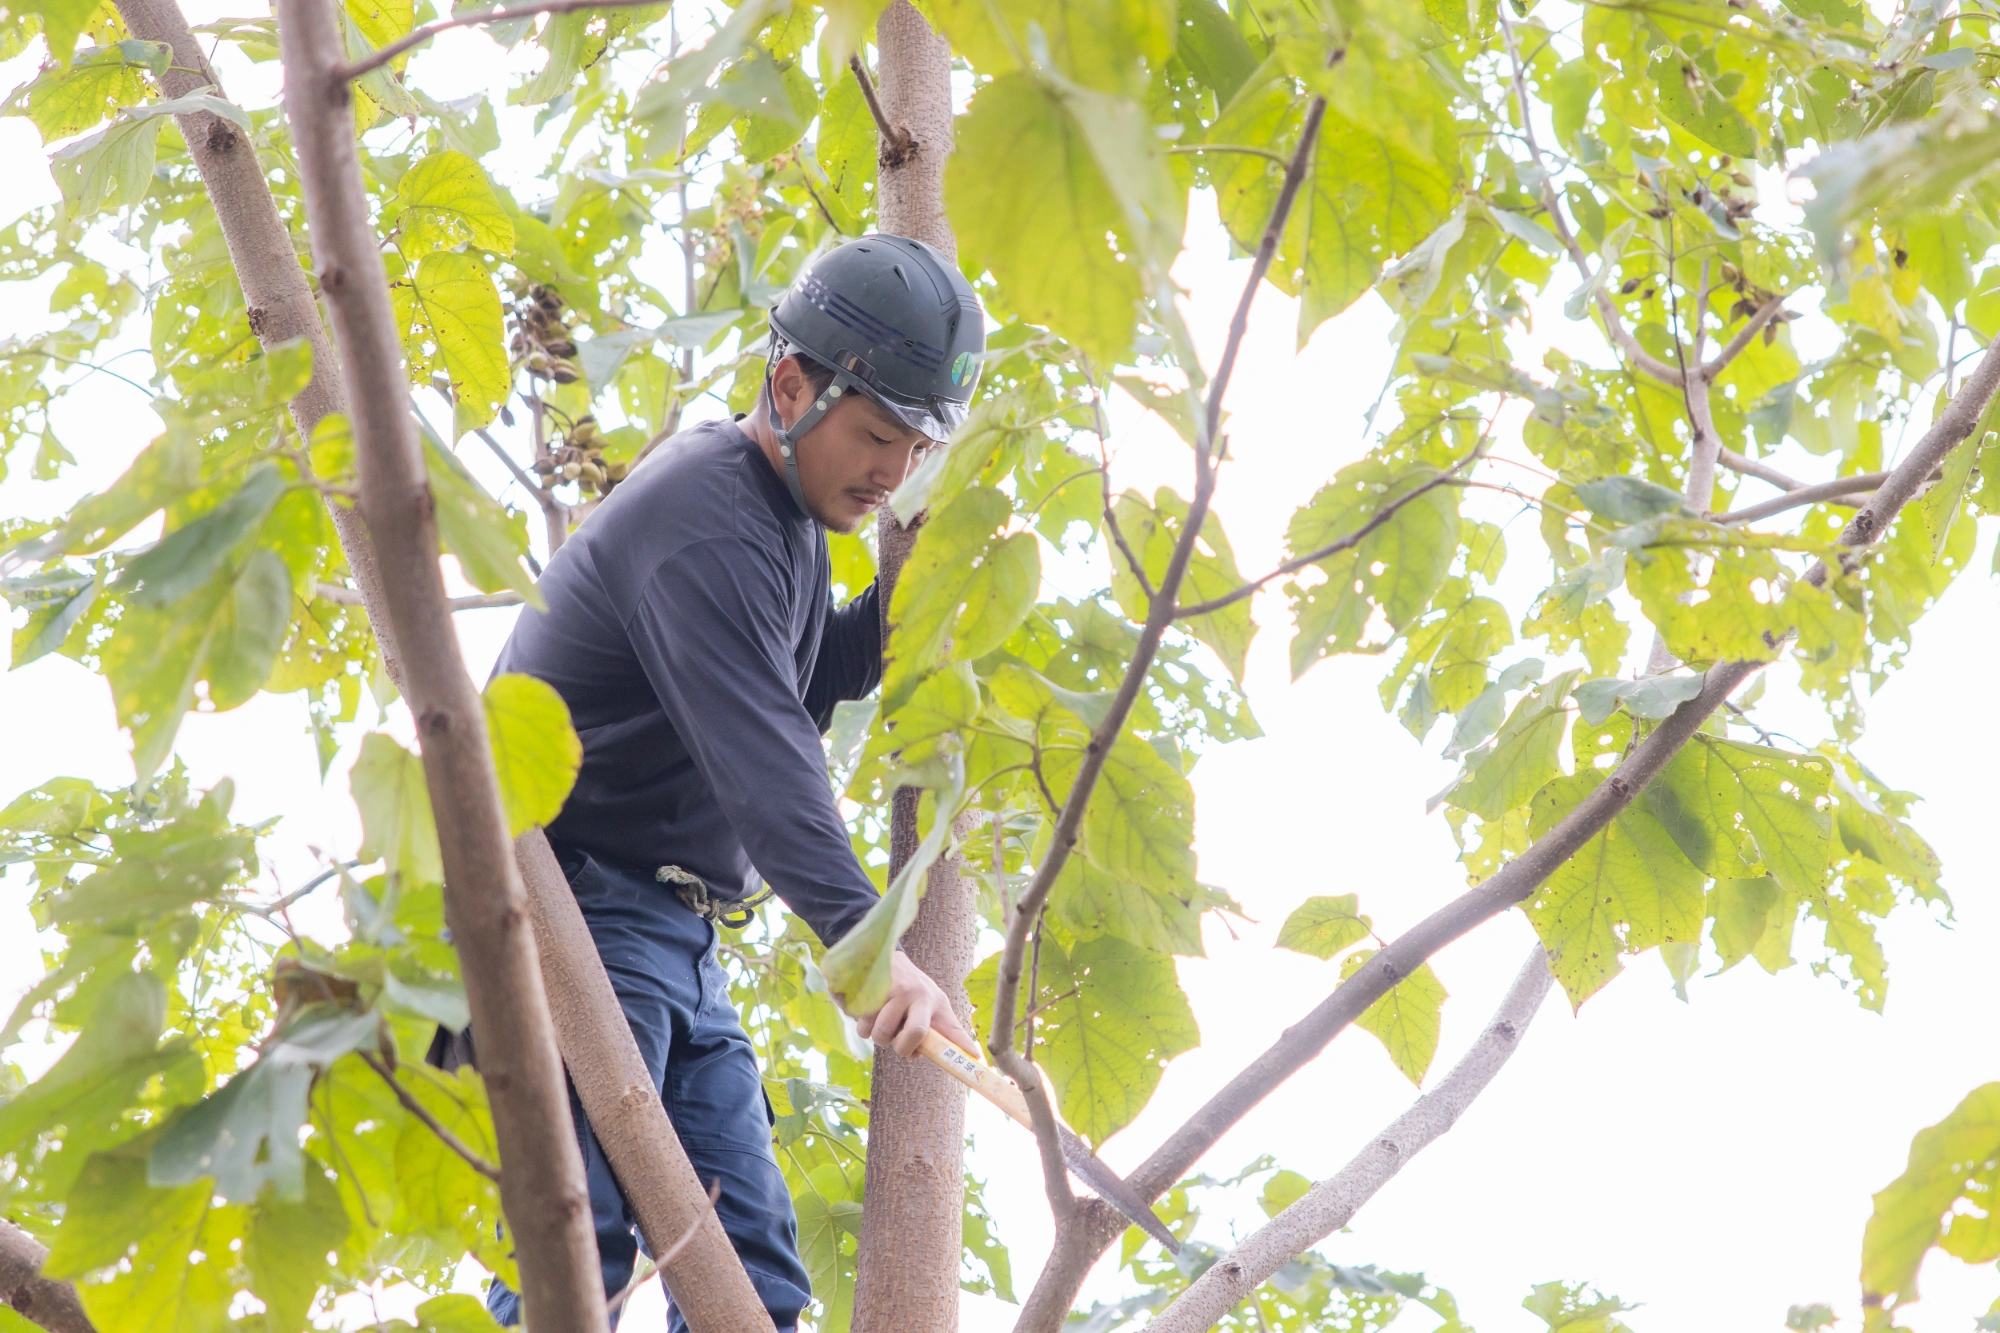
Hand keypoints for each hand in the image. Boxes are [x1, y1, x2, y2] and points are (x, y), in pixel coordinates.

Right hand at [849, 951, 977, 1058]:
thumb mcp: (932, 1004)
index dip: (964, 1045)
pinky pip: (861, 1024)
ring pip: (879, 1034)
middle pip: (910, 1036)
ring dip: (875, 1035)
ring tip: (880, 1020)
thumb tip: (968, 1054)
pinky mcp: (870, 988)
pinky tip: (868, 1012)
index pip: (952, 1029)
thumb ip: (942, 1031)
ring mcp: (893, 990)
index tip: (977, 1059)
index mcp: (935, 1003)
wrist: (886, 957)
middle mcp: (917, 995)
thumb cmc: (913, 989)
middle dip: (899, 1046)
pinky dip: (861, 1025)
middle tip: (894, 1038)